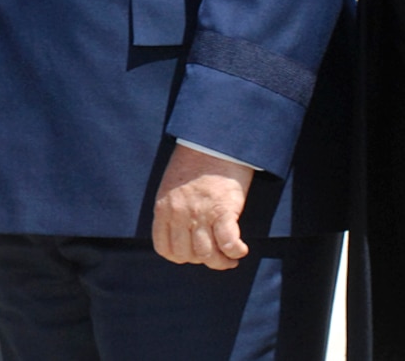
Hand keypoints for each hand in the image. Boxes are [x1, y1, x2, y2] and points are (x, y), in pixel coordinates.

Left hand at [152, 144, 253, 269]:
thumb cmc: (194, 164)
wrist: (214, 142)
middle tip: (215, 255)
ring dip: (221, 261)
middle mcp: (179, 214)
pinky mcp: (223, 209)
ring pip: (208, 254)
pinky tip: (240, 250)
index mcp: (164, 208)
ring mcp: (200, 213)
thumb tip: (184, 237)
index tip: (193, 254)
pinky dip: (235, 251)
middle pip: (188, 255)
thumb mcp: (172, 188)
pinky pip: (228, 242)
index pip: (165, 249)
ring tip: (230, 258)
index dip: (181, 257)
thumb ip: (172, 212)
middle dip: (203, 260)